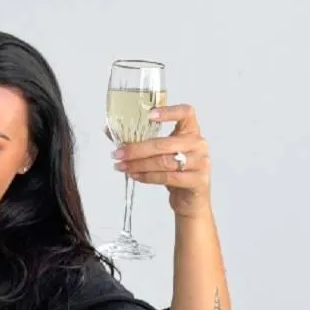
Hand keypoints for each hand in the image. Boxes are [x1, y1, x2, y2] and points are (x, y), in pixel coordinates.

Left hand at [108, 104, 211, 218]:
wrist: (190, 197)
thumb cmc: (175, 170)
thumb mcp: (161, 152)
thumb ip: (140, 140)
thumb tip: (109, 130)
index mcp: (191, 131)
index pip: (186, 113)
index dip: (169, 112)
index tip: (149, 114)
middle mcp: (198, 144)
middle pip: (164, 143)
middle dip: (137, 149)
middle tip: (118, 153)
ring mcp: (200, 162)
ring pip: (163, 162)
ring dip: (138, 165)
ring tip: (122, 166)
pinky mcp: (197, 180)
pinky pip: (168, 177)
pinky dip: (147, 177)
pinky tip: (135, 175)